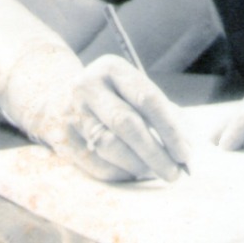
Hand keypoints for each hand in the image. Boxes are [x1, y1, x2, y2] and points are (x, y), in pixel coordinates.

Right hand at [4, 52, 193, 182]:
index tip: (186, 153)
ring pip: (110, 145)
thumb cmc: (111, 95)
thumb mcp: (132, 89)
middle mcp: (88, 86)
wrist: (55, 96)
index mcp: (113, 68)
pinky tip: (134, 174)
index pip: (147, 99)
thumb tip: (188, 144)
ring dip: (138, 165)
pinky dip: (119, 172)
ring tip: (156, 172)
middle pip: (127, 124)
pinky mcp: (62, 137)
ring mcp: (71, 111)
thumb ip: (161, 110)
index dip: (170, 128)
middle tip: (175, 173)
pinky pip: (95, 163)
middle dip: (156, 152)